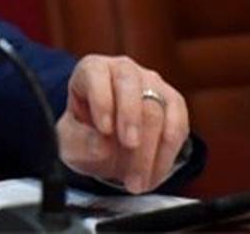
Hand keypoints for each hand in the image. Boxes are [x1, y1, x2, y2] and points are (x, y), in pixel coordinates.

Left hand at [57, 55, 189, 192]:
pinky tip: (155, 173)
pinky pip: (178, 124)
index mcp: (92, 70)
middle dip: (132, 121)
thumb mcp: (70, 141)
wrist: (105, 146)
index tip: (104, 130)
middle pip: (132, 89)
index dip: (102, 101)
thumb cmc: (83, 136)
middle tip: (129, 148)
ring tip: (137, 180)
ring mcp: (152, 83)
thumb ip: (81, 141)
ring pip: (157, 110)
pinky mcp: (173, 102)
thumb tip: (101, 145)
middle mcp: (123, 70)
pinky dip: (167, 153)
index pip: (96, 74)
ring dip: (149, 149)